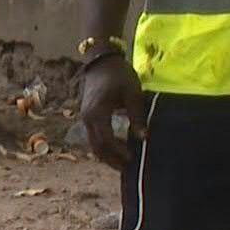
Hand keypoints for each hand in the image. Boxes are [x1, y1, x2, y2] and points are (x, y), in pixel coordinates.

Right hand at [78, 56, 144, 170]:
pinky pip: (94, 135)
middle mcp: (87, 118)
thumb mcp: (133, 93)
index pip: (106, 139)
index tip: (132, 157)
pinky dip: (105, 144)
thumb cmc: (119, 75)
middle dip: (111, 159)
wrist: (102, 61)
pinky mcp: (88, 115)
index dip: (118, 151)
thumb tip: (144, 137)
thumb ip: (137, 116)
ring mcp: (85, 117)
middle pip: (96, 146)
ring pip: (94, 142)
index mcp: (97, 112)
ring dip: (107, 154)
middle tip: (128, 168)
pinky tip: (119, 147)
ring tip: (124, 162)